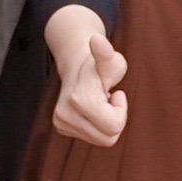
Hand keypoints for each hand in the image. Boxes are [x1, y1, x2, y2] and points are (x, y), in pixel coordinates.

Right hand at [46, 4, 129, 147]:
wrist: (77, 64)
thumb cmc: (100, 63)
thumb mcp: (110, 58)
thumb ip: (106, 53)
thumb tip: (96, 40)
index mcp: (79, 99)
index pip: (114, 126)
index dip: (121, 110)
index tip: (116, 93)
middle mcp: (64, 114)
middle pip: (108, 138)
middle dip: (115, 119)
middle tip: (109, 98)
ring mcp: (60, 122)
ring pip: (101, 140)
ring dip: (107, 122)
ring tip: (100, 102)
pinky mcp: (61, 127)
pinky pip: (92, 138)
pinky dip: (97, 125)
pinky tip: (92, 108)